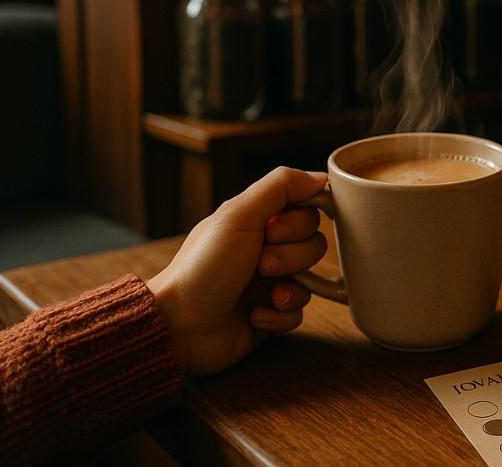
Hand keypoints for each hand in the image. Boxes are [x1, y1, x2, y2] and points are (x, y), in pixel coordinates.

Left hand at [146, 167, 329, 376]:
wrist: (180, 325)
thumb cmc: (203, 268)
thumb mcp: (238, 216)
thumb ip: (280, 187)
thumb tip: (321, 176)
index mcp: (257, 221)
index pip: (307, 209)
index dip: (299, 222)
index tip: (272, 231)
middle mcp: (266, 248)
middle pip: (315, 243)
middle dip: (291, 257)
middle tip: (260, 264)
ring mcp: (270, 282)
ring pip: (312, 278)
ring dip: (289, 287)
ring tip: (263, 294)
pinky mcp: (271, 314)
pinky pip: (300, 312)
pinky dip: (280, 315)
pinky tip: (254, 316)